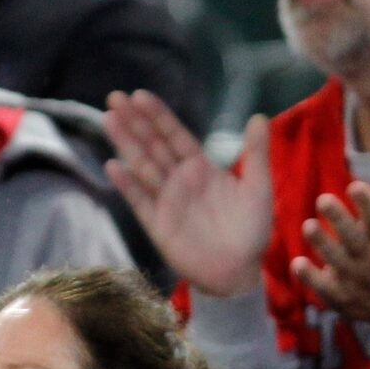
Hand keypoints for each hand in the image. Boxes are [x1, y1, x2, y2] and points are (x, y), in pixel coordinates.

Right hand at [105, 91, 272, 297]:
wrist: (239, 273)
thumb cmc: (252, 231)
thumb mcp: (258, 189)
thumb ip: (257, 154)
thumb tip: (260, 116)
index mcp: (200, 167)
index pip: (174, 135)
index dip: (157, 115)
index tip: (139, 95)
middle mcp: (178, 179)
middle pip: (152, 144)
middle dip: (134, 121)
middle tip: (114, 97)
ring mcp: (165, 200)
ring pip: (142, 165)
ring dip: (125, 143)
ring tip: (108, 120)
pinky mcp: (156, 224)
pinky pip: (139, 200)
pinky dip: (127, 184)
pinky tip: (113, 166)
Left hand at [291, 151, 369, 322]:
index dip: (368, 205)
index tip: (355, 185)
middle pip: (356, 238)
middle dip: (340, 220)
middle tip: (322, 199)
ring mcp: (357, 278)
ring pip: (338, 261)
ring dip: (323, 245)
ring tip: (307, 226)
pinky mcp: (342, 295)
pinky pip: (325, 288)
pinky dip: (312, 278)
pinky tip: (297, 263)